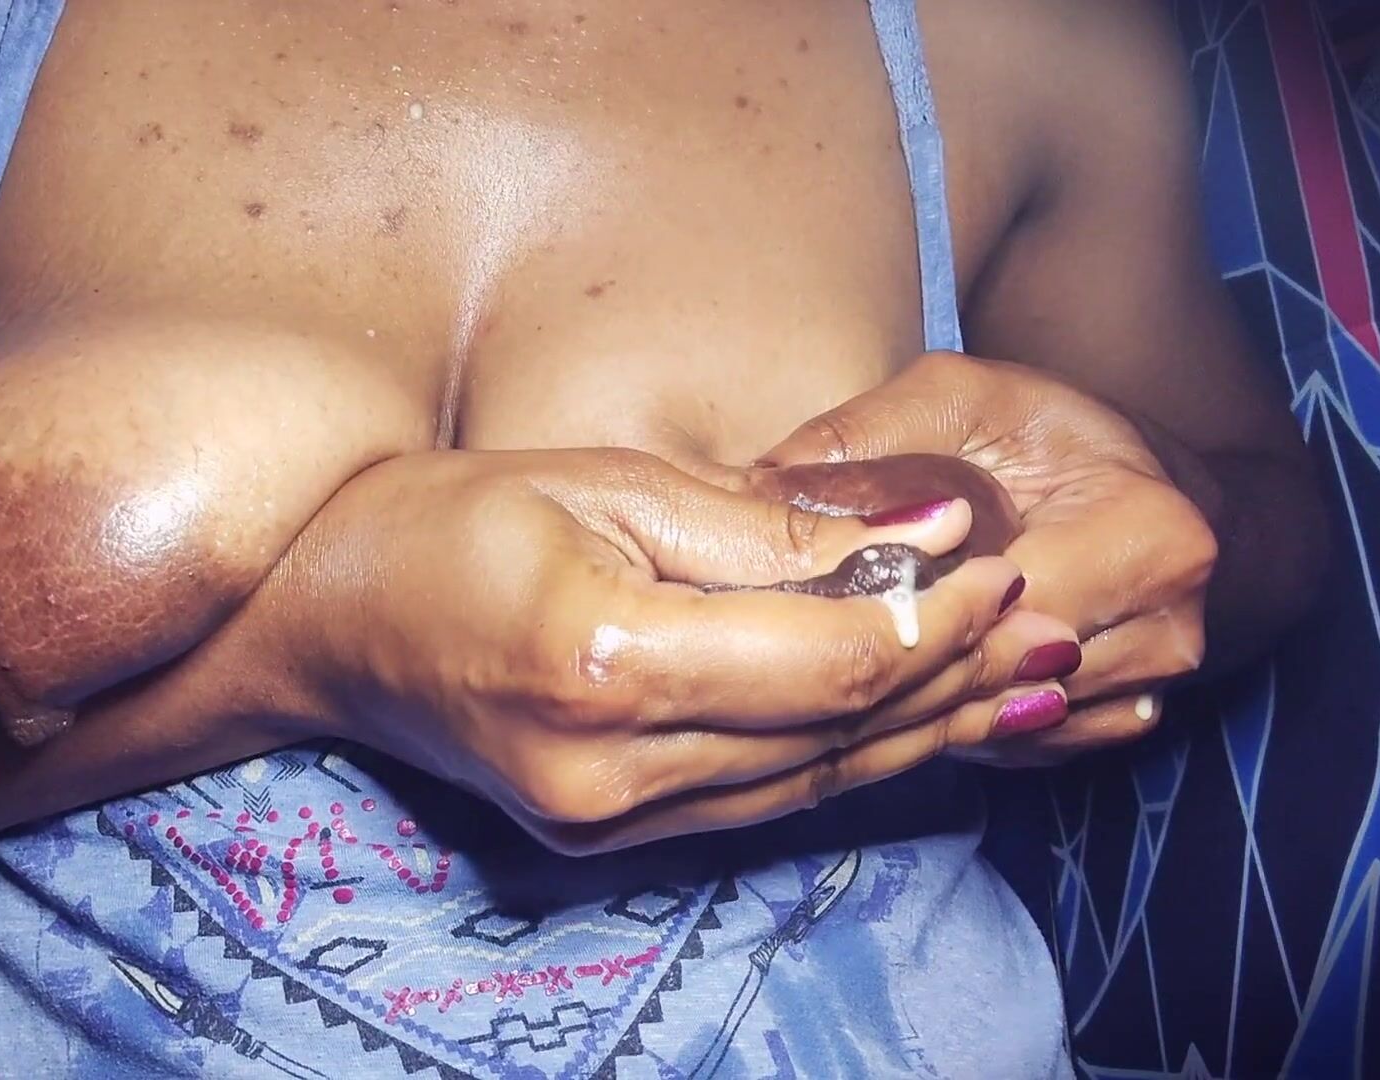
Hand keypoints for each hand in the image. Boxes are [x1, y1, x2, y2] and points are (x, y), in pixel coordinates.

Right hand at [272, 447, 1077, 851]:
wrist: (324, 625)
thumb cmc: (445, 522)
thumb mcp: (603, 479)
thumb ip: (770, 524)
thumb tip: (926, 528)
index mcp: (602, 663)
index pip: (826, 664)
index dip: (936, 623)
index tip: (1008, 572)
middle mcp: (607, 772)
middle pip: (834, 738)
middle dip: (956, 683)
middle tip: (1054, 630)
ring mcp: (600, 825)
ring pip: (811, 787)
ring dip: (920, 733)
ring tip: (1017, 681)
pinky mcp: (601, 841)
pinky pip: (760, 804)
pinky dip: (844, 761)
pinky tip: (910, 724)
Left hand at [761, 352, 1217, 766]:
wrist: (1136, 480)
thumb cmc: (1044, 432)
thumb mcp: (954, 399)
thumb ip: (864, 438)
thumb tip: (755, 486)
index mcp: (1151, 536)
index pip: (998, 610)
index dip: (896, 603)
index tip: (810, 588)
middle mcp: (1168, 630)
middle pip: (996, 678)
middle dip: (894, 655)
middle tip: (796, 628)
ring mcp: (1147, 691)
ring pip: (996, 722)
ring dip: (914, 696)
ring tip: (834, 651)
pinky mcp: (1108, 728)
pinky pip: (1008, 744)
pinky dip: (945, 717)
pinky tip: (890, 681)